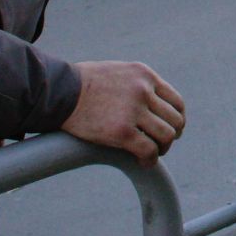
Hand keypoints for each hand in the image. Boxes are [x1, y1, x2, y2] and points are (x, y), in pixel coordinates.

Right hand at [61, 61, 186, 164]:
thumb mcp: (117, 72)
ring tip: (151, 154)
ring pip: (166, 135)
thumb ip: (136, 84)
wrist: (59, 91)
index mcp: (145, 76)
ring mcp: (134, 111)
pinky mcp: (122, 132)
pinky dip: (149, 160)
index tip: (169, 129)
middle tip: (160, 144)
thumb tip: (149, 102)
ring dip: (162, 148)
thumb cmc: (81, 83)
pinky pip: (149, 150)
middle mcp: (144, 91)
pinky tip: (142, 163)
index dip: (176, 119)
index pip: (176, 101)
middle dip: (171, 136)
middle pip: (176, 120)